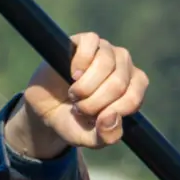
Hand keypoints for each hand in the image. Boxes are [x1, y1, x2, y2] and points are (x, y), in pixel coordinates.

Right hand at [2, 32, 148, 159]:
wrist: (46, 108)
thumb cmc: (74, 122)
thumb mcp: (91, 139)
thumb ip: (107, 136)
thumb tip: (111, 117)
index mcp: (134, 89)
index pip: (133, 99)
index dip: (110, 113)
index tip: (92, 120)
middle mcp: (125, 66)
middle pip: (118, 83)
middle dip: (93, 103)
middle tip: (78, 108)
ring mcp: (107, 50)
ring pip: (106, 63)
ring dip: (84, 86)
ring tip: (74, 94)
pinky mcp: (87, 40)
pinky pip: (91, 44)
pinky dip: (80, 62)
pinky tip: (72, 73)